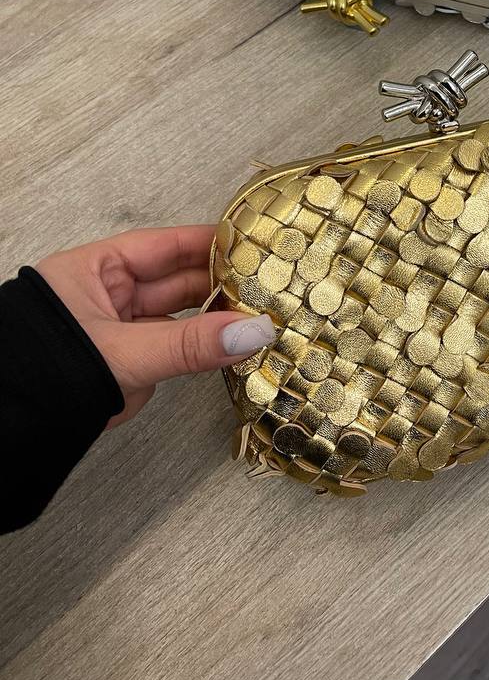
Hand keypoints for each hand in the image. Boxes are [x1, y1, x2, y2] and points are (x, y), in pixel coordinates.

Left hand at [36, 225, 275, 424]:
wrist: (10, 437)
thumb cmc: (45, 376)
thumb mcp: (124, 354)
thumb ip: (191, 345)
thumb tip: (255, 332)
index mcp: (96, 270)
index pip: (165, 245)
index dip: (209, 243)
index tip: (254, 243)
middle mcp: (109, 295)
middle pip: (177, 281)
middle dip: (222, 285)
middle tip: (270, 286)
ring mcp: (119, 330)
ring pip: (179, 318)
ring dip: (215, 321)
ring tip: (261, 318)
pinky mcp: (128, 365)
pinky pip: (174, 349)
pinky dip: (202, 350)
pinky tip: (235, 347)